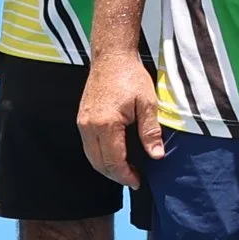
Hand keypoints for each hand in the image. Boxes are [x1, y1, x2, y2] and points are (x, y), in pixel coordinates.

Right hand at [77, 49, 163, 187]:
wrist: (112, 57)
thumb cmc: (131, 77)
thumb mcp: (148, 103)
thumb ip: (150, 132)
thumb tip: (156, 155)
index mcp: (106, 124)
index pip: (113, 161)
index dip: (126, 175)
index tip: (137, 182)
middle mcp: (89, 126)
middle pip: (99, 163)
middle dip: (116, 175)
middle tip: (133, 180)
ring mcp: (83, 122)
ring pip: (91, 156)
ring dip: (106, 167)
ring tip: (125, 171)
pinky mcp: (81, 118)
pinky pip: (88, 145)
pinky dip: (99, 155)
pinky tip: (114, 155)